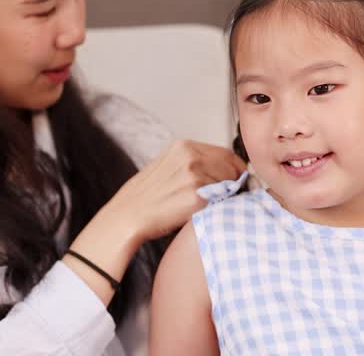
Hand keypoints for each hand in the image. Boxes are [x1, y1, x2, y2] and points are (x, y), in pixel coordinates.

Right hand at [109, 140, 245, 242]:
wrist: (126, 217)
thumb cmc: (146, 196)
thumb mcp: (168, 165)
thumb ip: (195, 162)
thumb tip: (225, 169)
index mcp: (183, 146)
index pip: (226, 153)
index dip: (235, 167)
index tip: (237, 178)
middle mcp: (190, 157)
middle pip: (231, 167)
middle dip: (234, 181)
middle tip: (228, 195)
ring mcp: (194, 176)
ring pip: (228, 185)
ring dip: (224, 196)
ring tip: (204, 205)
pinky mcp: (197, 196)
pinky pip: (219, 201)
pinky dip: (216, 207)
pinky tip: (199, 212)